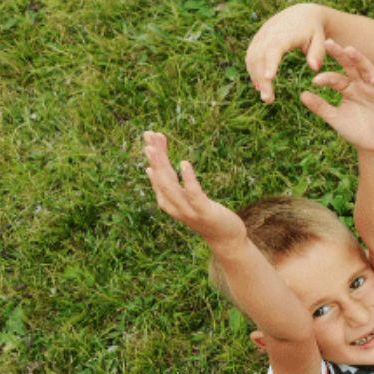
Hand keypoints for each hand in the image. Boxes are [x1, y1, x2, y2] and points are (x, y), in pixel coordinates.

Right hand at [141, 131, 245, 245]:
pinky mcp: (203, 212)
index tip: (151, 134)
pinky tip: (184, 163)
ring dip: (161, 165)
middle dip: (153, 156)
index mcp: (168, 200)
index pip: (158, 173)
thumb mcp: (186, 198)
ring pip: (170, 185)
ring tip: (155, 147)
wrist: (225, 239)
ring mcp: (187, 210)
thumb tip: (151, 168)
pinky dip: (188, 178)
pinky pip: (193, 194)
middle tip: (147, 135)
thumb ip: (171, 184)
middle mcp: (173, 205)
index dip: (154, 155)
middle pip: (160, 177)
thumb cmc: (205, 216)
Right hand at [246, 3, 331, 102]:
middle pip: (259, 56)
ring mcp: (261, 36)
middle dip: (261, 78)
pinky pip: (251, 56)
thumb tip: (314, 68)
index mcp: (285, 33)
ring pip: (252, 57)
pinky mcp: (258, 39)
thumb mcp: (320, 40)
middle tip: (268, 100)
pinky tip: (259, 86)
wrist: (302, 13)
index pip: (274, 48)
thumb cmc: (314, 30)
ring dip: (255, 77)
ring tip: (266, 97)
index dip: (270, 62)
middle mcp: (269, 34)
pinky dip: (253, 71)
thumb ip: (318, 53)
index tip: (268, 78)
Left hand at [299, 40, 373, 156]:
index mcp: (348, 88)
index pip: (336, 78)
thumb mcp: (336, 119)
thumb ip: (321, 107)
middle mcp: (362, 85)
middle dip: (341, 55)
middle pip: (351, 66)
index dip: (326, 77)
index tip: (315, 80)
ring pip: (369, 70)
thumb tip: (302, 94)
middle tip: (328, 42)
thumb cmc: (355, 132)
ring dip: (361, 60)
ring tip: (351, 51)